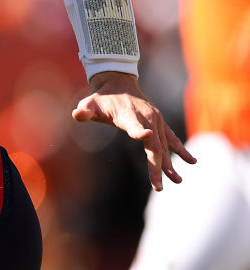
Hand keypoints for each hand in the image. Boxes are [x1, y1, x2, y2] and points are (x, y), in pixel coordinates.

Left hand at [72, 71, 196, 190]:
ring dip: (170, 164)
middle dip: (156, 166)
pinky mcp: (160, 122)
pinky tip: (192, 162)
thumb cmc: (101, 98)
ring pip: (164, 145)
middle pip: (153, 145)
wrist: (118, 82)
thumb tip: (76, 114)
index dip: (139, 131)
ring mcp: (155, 120)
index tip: (147, 136)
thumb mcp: (89, 103)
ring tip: (177, 181)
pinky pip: (172, 138)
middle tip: (158, 186)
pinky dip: (181, 149)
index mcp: (128, 114)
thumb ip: (84, 111)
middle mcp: (146, 117)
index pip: (134, 125)